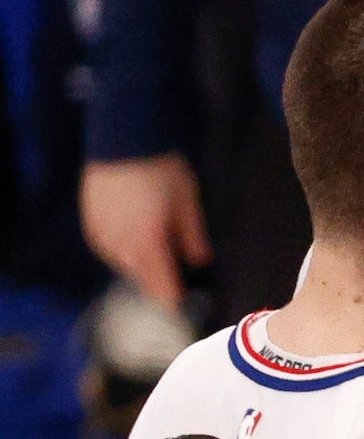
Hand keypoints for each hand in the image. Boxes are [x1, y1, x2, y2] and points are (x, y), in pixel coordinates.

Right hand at [80, 156, 211, 309]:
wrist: (123, 137)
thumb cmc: (161, 168)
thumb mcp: (187, 203)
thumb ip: (193, 237)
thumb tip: (199, 261)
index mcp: (147, 243)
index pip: (160, 287)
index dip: (173, 297)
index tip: (183, 301)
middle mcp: (120, 243)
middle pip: (141, 278)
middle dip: (157, 280)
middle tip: (174, 278)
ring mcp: (101, 232)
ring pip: (123, 265)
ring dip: (139, 266)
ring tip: (157, 258)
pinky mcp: (89, 221)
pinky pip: (107, 249)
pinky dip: (122, 251)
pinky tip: (134, 243)